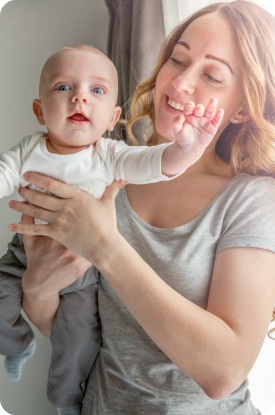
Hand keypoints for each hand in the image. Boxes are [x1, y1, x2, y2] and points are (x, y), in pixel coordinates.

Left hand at [9, 174, 124, 264]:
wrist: (104, 245)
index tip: (28, 175)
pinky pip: (35, 228)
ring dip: (22, 205)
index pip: (53, 185)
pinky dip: (22, 226)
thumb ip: (111, 189)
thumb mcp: (108, 204)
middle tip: (19, 187)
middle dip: (27, 191)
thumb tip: (121, 178)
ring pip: (35, 210)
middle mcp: (65, 207)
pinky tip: (12, 225)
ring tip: (12, 201)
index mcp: (76, 197)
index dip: (38, 178)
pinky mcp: (56, 233)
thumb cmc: (107, 225)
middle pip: (40, 196)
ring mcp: (59, 220)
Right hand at [21, 213, 91, 296]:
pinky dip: (96, 249)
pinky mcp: (82, 267)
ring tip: (99, 230)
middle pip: (84, 230)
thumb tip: (26, 203)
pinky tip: (98, 244)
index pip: (72, 220)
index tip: (82, 210)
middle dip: (90, 223)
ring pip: (93, 242)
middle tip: (94, 218)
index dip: (78, 214)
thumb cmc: (36, 259)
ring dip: (96, 236)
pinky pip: (95, 255)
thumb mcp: (30, 240)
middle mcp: (67, 248)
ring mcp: (76, 258)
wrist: (40, 283)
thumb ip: (28, 221)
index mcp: (55, 238)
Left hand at [173, 97, 223, 153]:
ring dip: (211, 105)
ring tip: (213, 100)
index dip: (189, 106)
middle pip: (199, 108)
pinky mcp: (213, 126)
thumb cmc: (183, 138)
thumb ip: (176, 123)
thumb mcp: (177, 131)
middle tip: (198, 109)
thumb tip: (180, 116)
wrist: (190, 147)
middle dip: (199, 108)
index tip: (189, 106)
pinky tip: (220, 111)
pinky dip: (219, 116)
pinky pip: (216, 120)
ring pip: (209, 111)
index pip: (189, 107)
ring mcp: (206, 120)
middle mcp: (198, 115)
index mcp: (189, 114)